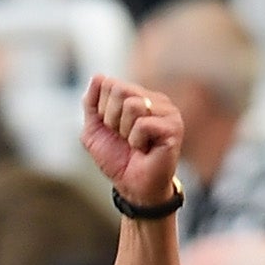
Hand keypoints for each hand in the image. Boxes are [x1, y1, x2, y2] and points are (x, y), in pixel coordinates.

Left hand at [82, 75, 185, 203]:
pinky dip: (137, 141)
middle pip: (119, 90)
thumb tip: (98, 77)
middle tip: (124, 137)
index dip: (102, 110)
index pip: (109, 83)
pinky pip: (143, 124)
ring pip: (132, 105)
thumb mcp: (94, 130)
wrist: (133, 188)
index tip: (112, 129)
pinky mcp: (173, 128)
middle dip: (112, 119)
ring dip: (125, 131)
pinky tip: (145, 150)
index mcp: (138, 95)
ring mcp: (167, 112)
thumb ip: (91, 103)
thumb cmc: (118, 160)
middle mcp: (155, 99)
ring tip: (135, 144)